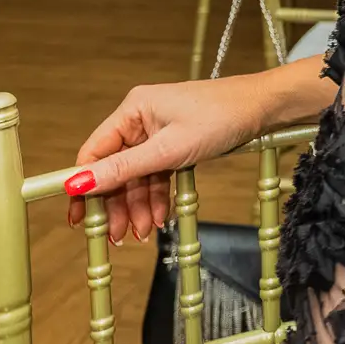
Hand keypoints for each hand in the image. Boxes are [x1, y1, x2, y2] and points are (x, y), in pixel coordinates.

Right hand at [66, 77, 269, 244]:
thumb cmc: (222, 117)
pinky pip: (160, 173)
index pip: (94, 153)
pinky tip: (160, 218)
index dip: (84, 186)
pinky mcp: (178, 143)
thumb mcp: (170, 149)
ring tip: (143, 234)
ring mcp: (160, 132)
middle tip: (116, 236)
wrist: (267, 107)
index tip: (79, 218)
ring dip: (140, 205)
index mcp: (132, 111)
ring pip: (139, 176)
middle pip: (116, 169)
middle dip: (117, 204)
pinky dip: (159, 195)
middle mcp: (141, 120)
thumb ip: (124, 169)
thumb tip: (78, 183)